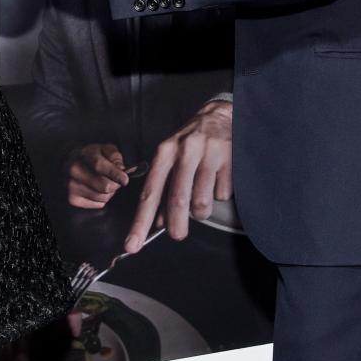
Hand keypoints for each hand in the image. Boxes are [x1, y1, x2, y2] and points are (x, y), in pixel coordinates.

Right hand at [66, 143, 129, 207]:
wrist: (72, 163)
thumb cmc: (93, 157)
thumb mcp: (105, 149)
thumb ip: (114, 156)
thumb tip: (121, 169)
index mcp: (84, 154)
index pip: (99, 165)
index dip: (114, 173)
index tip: (125, 180)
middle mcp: (74, 170)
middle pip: (103, 186)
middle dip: (115, 184)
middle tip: (116, 180)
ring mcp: (71, 185)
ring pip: (102, 197)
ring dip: (109, 193)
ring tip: (106, 184)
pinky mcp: (72, 199)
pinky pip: (98, 204)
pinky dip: (102, 199)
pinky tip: (97, 190)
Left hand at [124, 100, 232, 251]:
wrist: (219, 115)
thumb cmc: (191, 142)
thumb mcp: (171, 158)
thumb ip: (164, 188)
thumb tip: (158, 222)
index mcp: (165, 152)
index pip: (149, 192)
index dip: (140, 222)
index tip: (132, 244)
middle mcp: (185, 151)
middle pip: (177, 200)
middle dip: (176, 225)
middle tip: (177, 234)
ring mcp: (208, 154)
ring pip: (202, 202)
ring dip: (201, 210)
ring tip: (202, 196)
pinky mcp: (229, 159)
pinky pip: (222, 194)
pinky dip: (219, 194)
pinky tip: (218, 179)